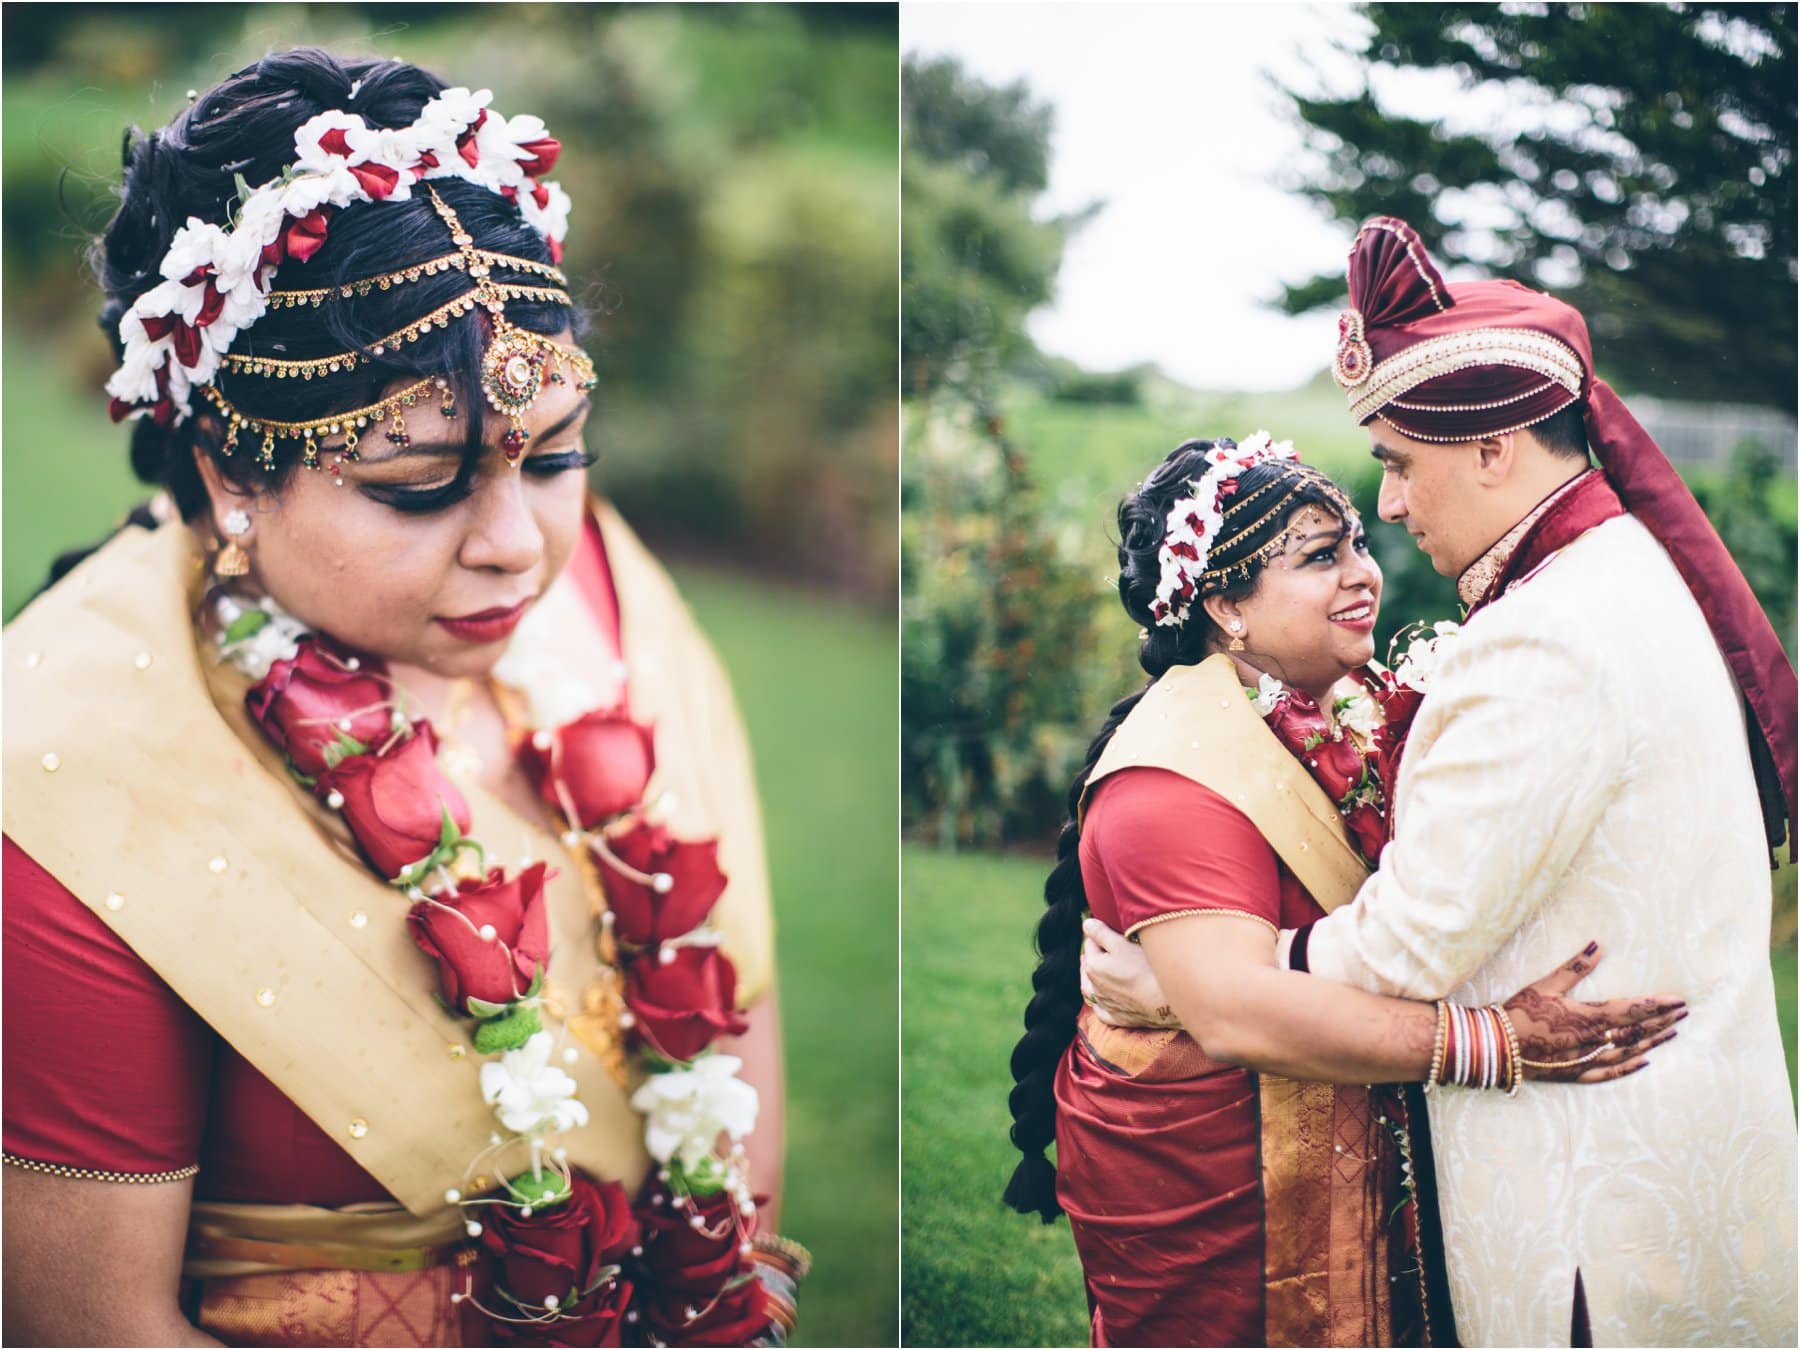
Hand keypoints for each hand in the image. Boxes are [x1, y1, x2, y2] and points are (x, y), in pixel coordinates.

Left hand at [1080, 917, 1179, 1028]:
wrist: (1164, 1002)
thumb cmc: (1145, 969)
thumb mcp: (1122, 945)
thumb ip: (1100, 933)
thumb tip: (1086, 925)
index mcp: (1093, 966)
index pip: (1090, 943)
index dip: (1099, 934)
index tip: (1108, 931)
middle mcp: (1094, 986)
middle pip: (1089, 965)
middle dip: (1094, 954)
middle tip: (1104, 946)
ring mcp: (1105, 1004)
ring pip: (1091, 988)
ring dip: (1092, 977)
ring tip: (1097, 968)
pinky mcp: (1117, 1017)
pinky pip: (1102, 1011)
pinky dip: (1100, 1003)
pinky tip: (1103, 999)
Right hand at [1502, 940, 1686, 1082]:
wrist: (1496, 1045)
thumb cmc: (1518, 1012)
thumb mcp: (1546, 985)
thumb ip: (1575, 967)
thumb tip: (1597, 946)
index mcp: (1587, 1017)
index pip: (1631, 1010)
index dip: (1656, 1005)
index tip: (1678, 1000)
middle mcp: (1592, 1041)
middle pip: (1636, 1031)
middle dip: (1661, 1021)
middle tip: (1683, 1013)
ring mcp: (1586, 1060)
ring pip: (1628, 1052)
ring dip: (1652, 1042)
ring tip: (1672, 1033)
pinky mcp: (1576, 1073)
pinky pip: (1609, 1072)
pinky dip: (1629, 1067)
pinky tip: (1644, 1062)